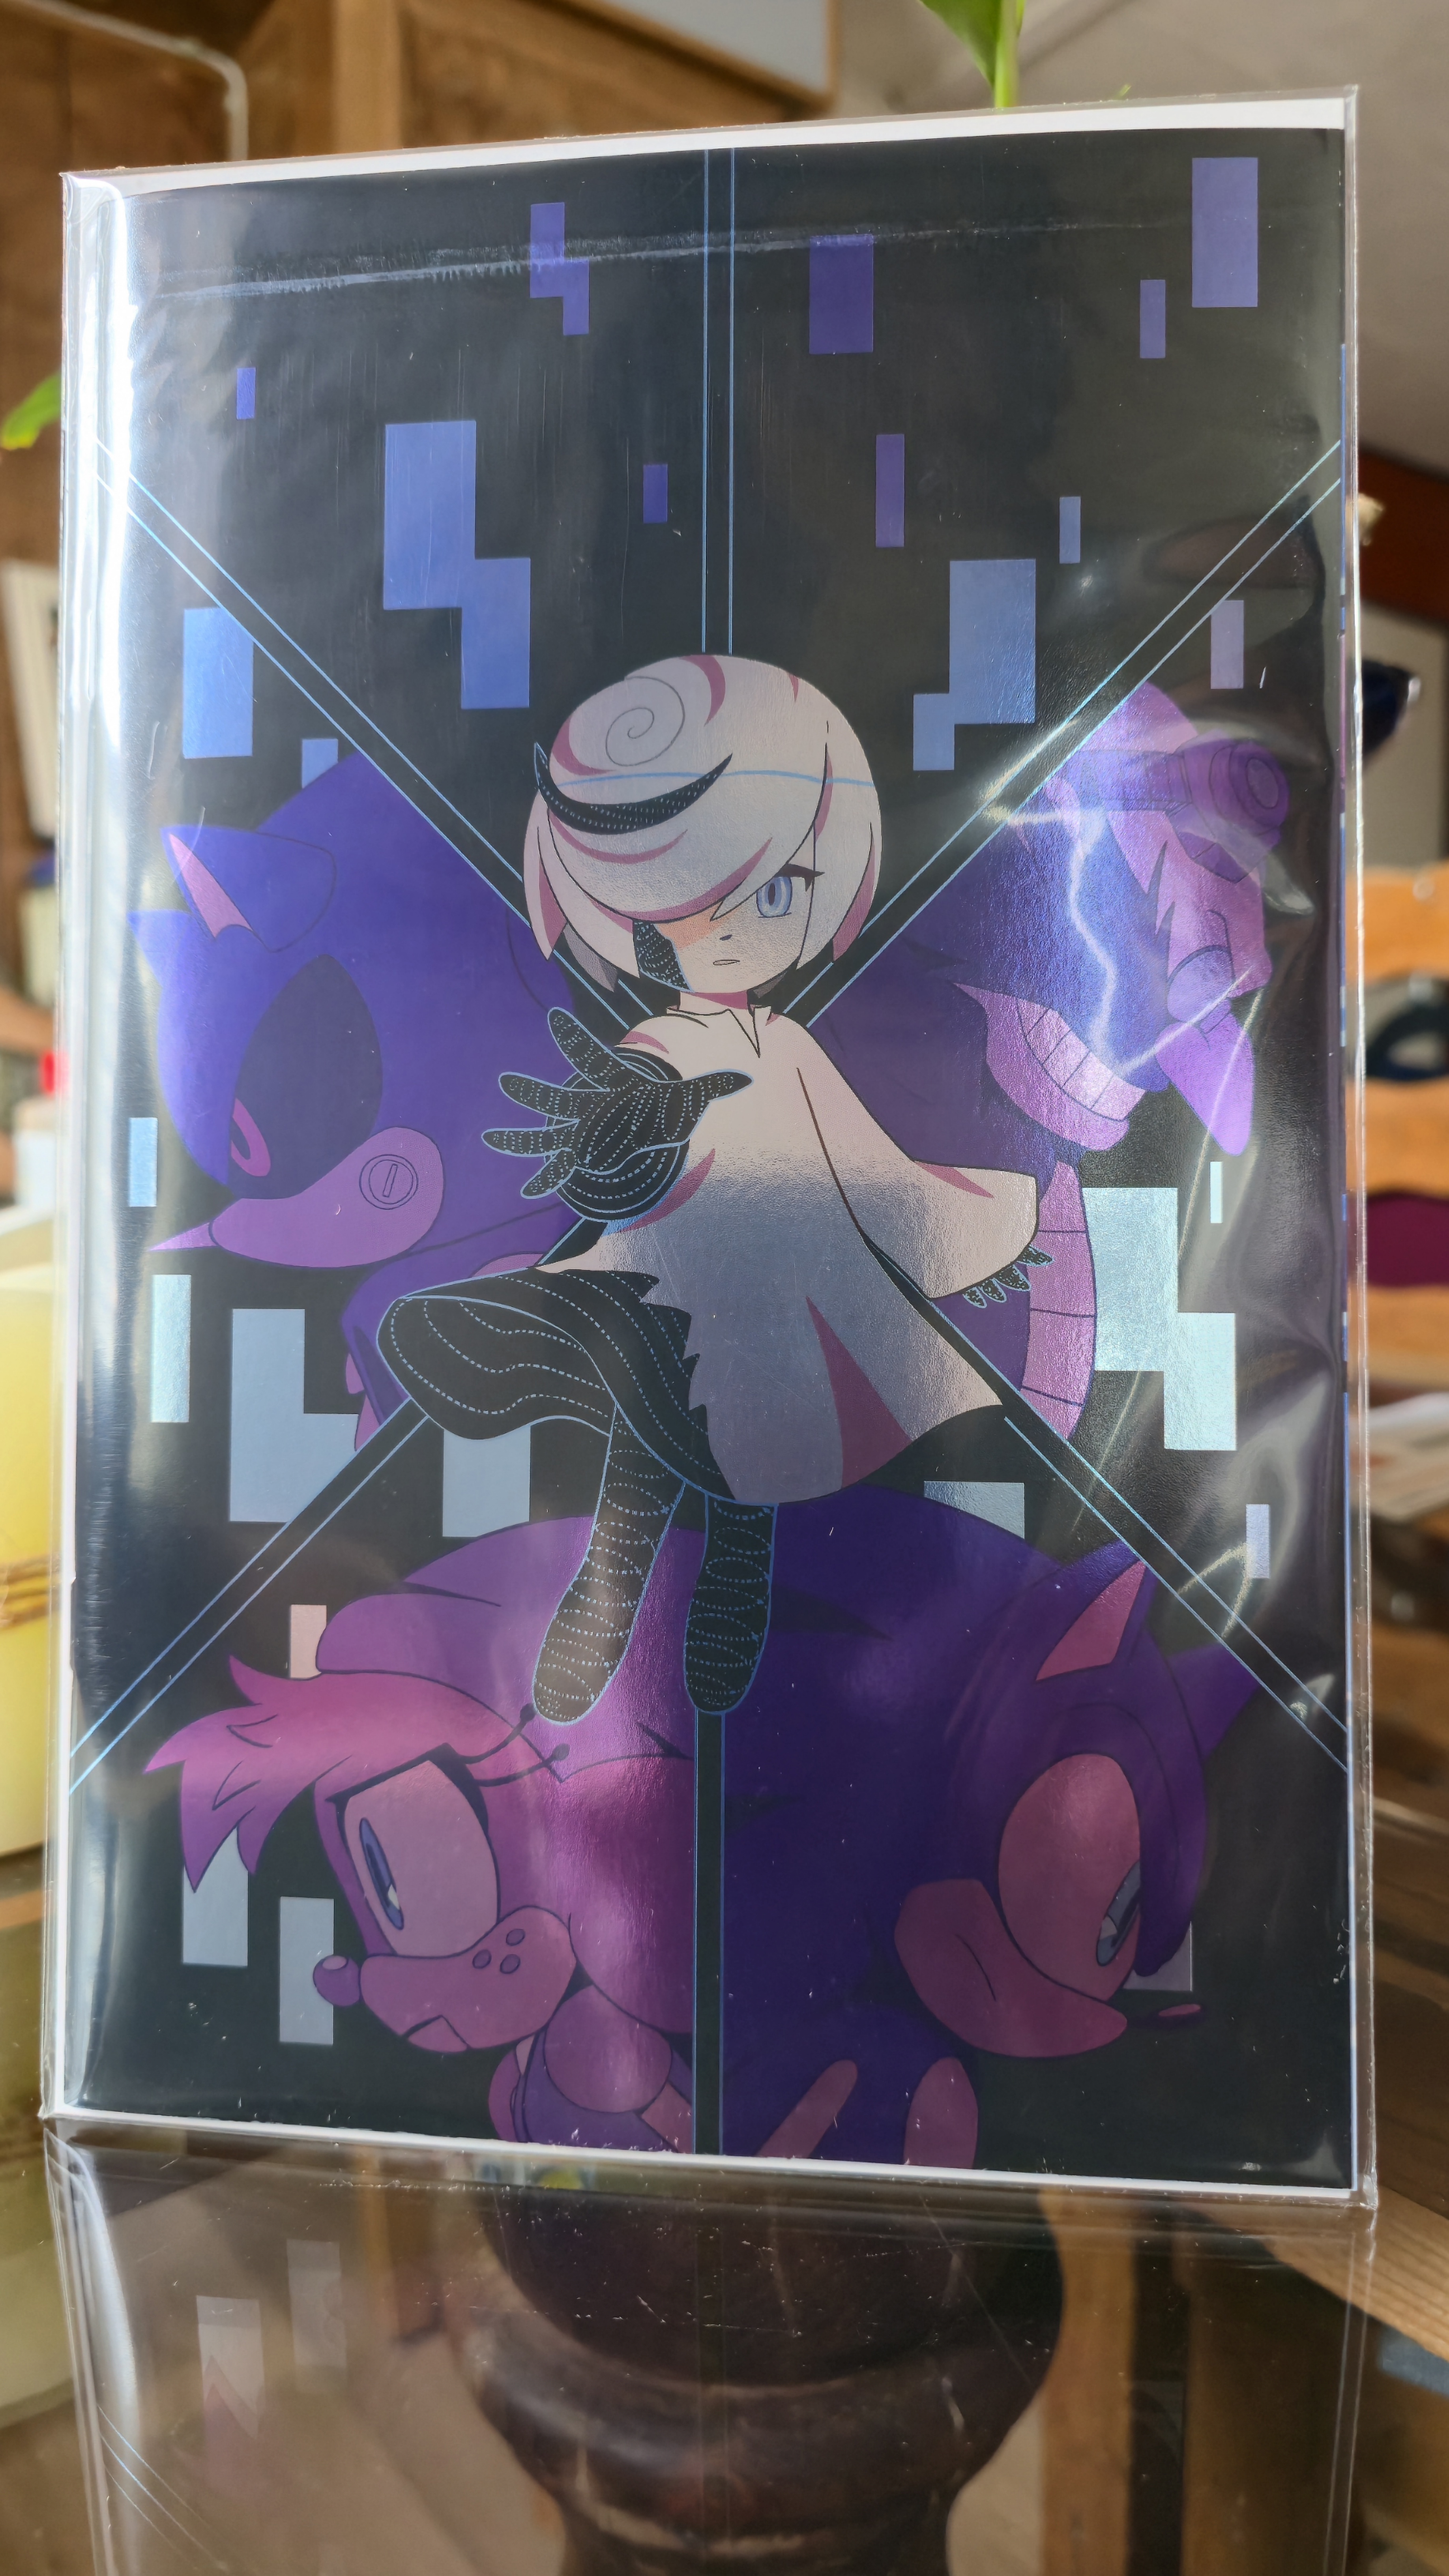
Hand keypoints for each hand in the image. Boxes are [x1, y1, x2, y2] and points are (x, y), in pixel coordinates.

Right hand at [485, 1008, 748, 1220]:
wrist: (649, 1124)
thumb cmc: (666, 1108)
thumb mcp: (692, 1097)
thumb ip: (715, 1086)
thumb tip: (747, 1077)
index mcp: (614, 1087)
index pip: (592, 1061)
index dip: (574, 1043)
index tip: (553, 1021)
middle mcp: (591, 1108)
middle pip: (560, 1099)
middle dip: (535, 1094)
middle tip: (506, 1083)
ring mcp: (581, 1132)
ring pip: (546, 1134)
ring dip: (520, 1138)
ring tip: (491, 1138)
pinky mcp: (580, 1155)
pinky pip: (557, 1167)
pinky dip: (544, 1180)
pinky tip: (528, 1191)